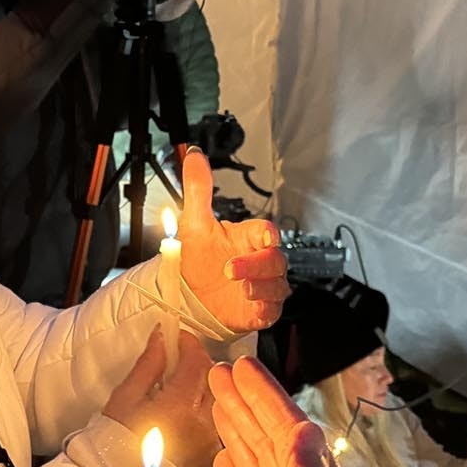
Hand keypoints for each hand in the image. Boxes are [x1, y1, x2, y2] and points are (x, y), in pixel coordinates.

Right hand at [103, 328, 217, 466]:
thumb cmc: (115, 442)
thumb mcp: (126, 396)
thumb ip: (149, 364)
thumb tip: (162, 337)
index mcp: (180, 405)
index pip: (197, 361)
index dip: (189, 343)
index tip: (177, 337)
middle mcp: (202, 424)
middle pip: (214, 378)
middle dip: (198, 363)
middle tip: (178, 359)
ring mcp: (209, 442)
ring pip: (219, 401)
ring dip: (205, 387)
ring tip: (183, 386)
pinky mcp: (209, 456)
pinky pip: (218, 423)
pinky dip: (208, 410)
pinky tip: (189, 410)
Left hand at [177, 148, 289, 332]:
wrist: (188, 297)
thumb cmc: (197, 259)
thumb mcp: (194, 224)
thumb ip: (198, 189)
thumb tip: (194, 154)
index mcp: (247, 238)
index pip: (266, 231)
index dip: (267, 234)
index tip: (265, 237)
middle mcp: (259, 261)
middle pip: (276, 260)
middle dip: (257, 264)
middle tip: (230, 269)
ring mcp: (262, 286)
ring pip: (278, 285)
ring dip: (261, 286)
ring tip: (239, 287)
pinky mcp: (260, 311)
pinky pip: (273, 310)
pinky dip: (264, 308)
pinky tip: (250, 306)